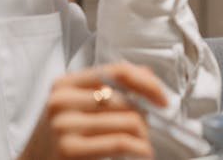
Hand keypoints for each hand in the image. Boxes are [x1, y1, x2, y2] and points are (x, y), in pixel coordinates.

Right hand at [19, 62, 166, 159]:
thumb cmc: (59, 135)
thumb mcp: (75, 104)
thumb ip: (106, 87)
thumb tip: (147, 76)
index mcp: (65, 83)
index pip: (118, 71)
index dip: (147, 83)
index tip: (163, 99)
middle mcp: (62, 100)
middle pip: (126, 100)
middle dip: (145, 117)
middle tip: (146, 130)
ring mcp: (64, 125)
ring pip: (128, 121)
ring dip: (144, 135)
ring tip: (141, 143)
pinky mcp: (69, 149)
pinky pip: (120, 142)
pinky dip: (139, 148)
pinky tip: (142, 152)